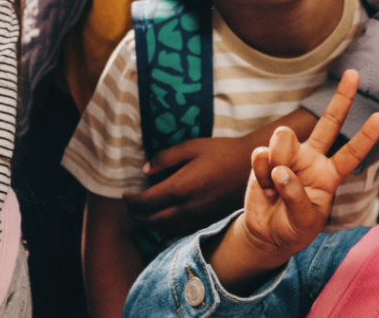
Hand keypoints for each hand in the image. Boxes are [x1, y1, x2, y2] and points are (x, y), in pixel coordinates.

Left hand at [123, 137, 254, 235]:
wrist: (253, 167)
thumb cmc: (221, 152)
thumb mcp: (191, 146)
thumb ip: (165, 158)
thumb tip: (145, 170)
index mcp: (181, 187)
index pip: (146, 202)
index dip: (131, 201)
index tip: (125, 195)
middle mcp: (188, 207)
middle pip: (152, 220)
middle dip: (136, 215)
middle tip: (129, 206)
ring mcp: (199, 217)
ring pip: (166, 229)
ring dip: (150, 224)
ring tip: (143, 214)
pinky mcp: (208, 221)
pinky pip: (181, 232)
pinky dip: (167, 229)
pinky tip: (164, 222)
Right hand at [240, 71, 378, 260]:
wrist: (265, 233)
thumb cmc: (293, 228)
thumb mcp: (303, 221)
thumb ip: (296, 195)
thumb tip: (280, 169)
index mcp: (329, 175)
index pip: (351, 153)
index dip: (365, 136)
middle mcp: (311, 159)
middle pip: (328, 123)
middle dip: (342, 98)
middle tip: (354, 74)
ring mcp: (287, 156)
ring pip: (284, 139)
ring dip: (277, 161)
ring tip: (274, 185)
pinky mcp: (264, 158)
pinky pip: (261, 155)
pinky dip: (260, 173)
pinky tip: (263, 187)